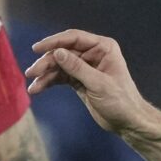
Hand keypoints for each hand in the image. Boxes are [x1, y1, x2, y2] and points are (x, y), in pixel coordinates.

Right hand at [26, 29, 157, 137]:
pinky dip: (49, 82)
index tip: (37, 49)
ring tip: (32, 84)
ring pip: (59, 65)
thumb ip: (77, 67)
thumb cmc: (121, 101)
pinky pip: (60, 77)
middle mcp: (93, 54)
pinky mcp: (79, 80)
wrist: (128, 122)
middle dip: (47, 62)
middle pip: (63, 52)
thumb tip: (57, 52)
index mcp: (103, 48)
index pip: (74, 38)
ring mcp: (85, 67)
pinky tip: (38, 88)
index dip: (54, 41)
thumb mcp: (99, 84)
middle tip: (32, 72)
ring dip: (45, 73)